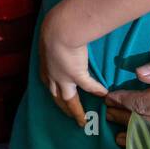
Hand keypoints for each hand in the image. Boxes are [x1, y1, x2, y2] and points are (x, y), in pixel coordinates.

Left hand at [38, 7, 106, 124]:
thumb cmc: (54, 27)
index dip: (54, 91)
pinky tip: (105, 95)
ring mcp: (64, 78)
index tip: (57, 97)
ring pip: (69, 100)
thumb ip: (59, 41)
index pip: (48, 83)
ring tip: (82, 120)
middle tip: (69, 116)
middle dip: (62, 107)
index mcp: (45, 66)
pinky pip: (89, 86)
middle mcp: (52, 76)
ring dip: (75, 111)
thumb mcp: (53, 36)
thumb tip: (65, 36)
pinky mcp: (77, 76)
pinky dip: (97, 90)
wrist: (59, 29)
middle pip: (56, 97)